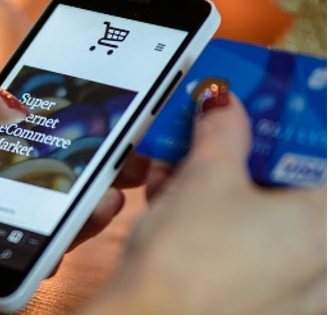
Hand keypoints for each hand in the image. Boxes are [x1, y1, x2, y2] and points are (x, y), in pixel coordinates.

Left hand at [0, 56, 147, 294]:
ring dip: (81, 214)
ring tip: (103, 203)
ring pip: (43, 219)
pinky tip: (55, 244)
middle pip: (54, 177)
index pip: (41, 128)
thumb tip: (15, 106)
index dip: (82, 127)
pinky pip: (10, 256)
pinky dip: (38, 254)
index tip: (117, 126)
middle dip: (98, 173)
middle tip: (128, 169)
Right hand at [85, 87, 326, 314]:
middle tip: (222, 144)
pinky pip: (249, 254)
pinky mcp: (262, 307)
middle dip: (253, 161)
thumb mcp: (203, 179)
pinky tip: (176, 213)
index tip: (273, 118)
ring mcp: (294, 292)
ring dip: (228, 194)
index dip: (299, 131)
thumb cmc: (185, 260)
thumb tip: (223, 102)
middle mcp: (321, 263)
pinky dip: (221, 230)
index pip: (323, 158)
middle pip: (294, 191)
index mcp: (323, 223)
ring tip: (180, 178)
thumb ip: (222, 131)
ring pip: (267, 224)